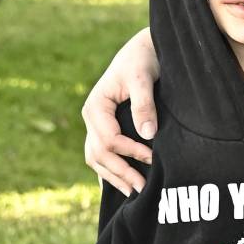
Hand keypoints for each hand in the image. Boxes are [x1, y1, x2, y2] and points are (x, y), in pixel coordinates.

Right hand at [83, 28, 158, 195]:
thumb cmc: (143, 59)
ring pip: (96, 159)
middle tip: (143, 189)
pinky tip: (122, 185)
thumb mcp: (143, 77)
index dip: (130, 152)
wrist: (143, 50)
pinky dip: (110, 171)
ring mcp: (96, 125)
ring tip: (134, 193)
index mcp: (95, 106)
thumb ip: (144, 104)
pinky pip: (102, 155)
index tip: (153, 159)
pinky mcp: (105, 129)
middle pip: (99, 154)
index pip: (108, 139)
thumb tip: (147, 135)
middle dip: (120, 173)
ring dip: (113, 177)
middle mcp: (91, 118)